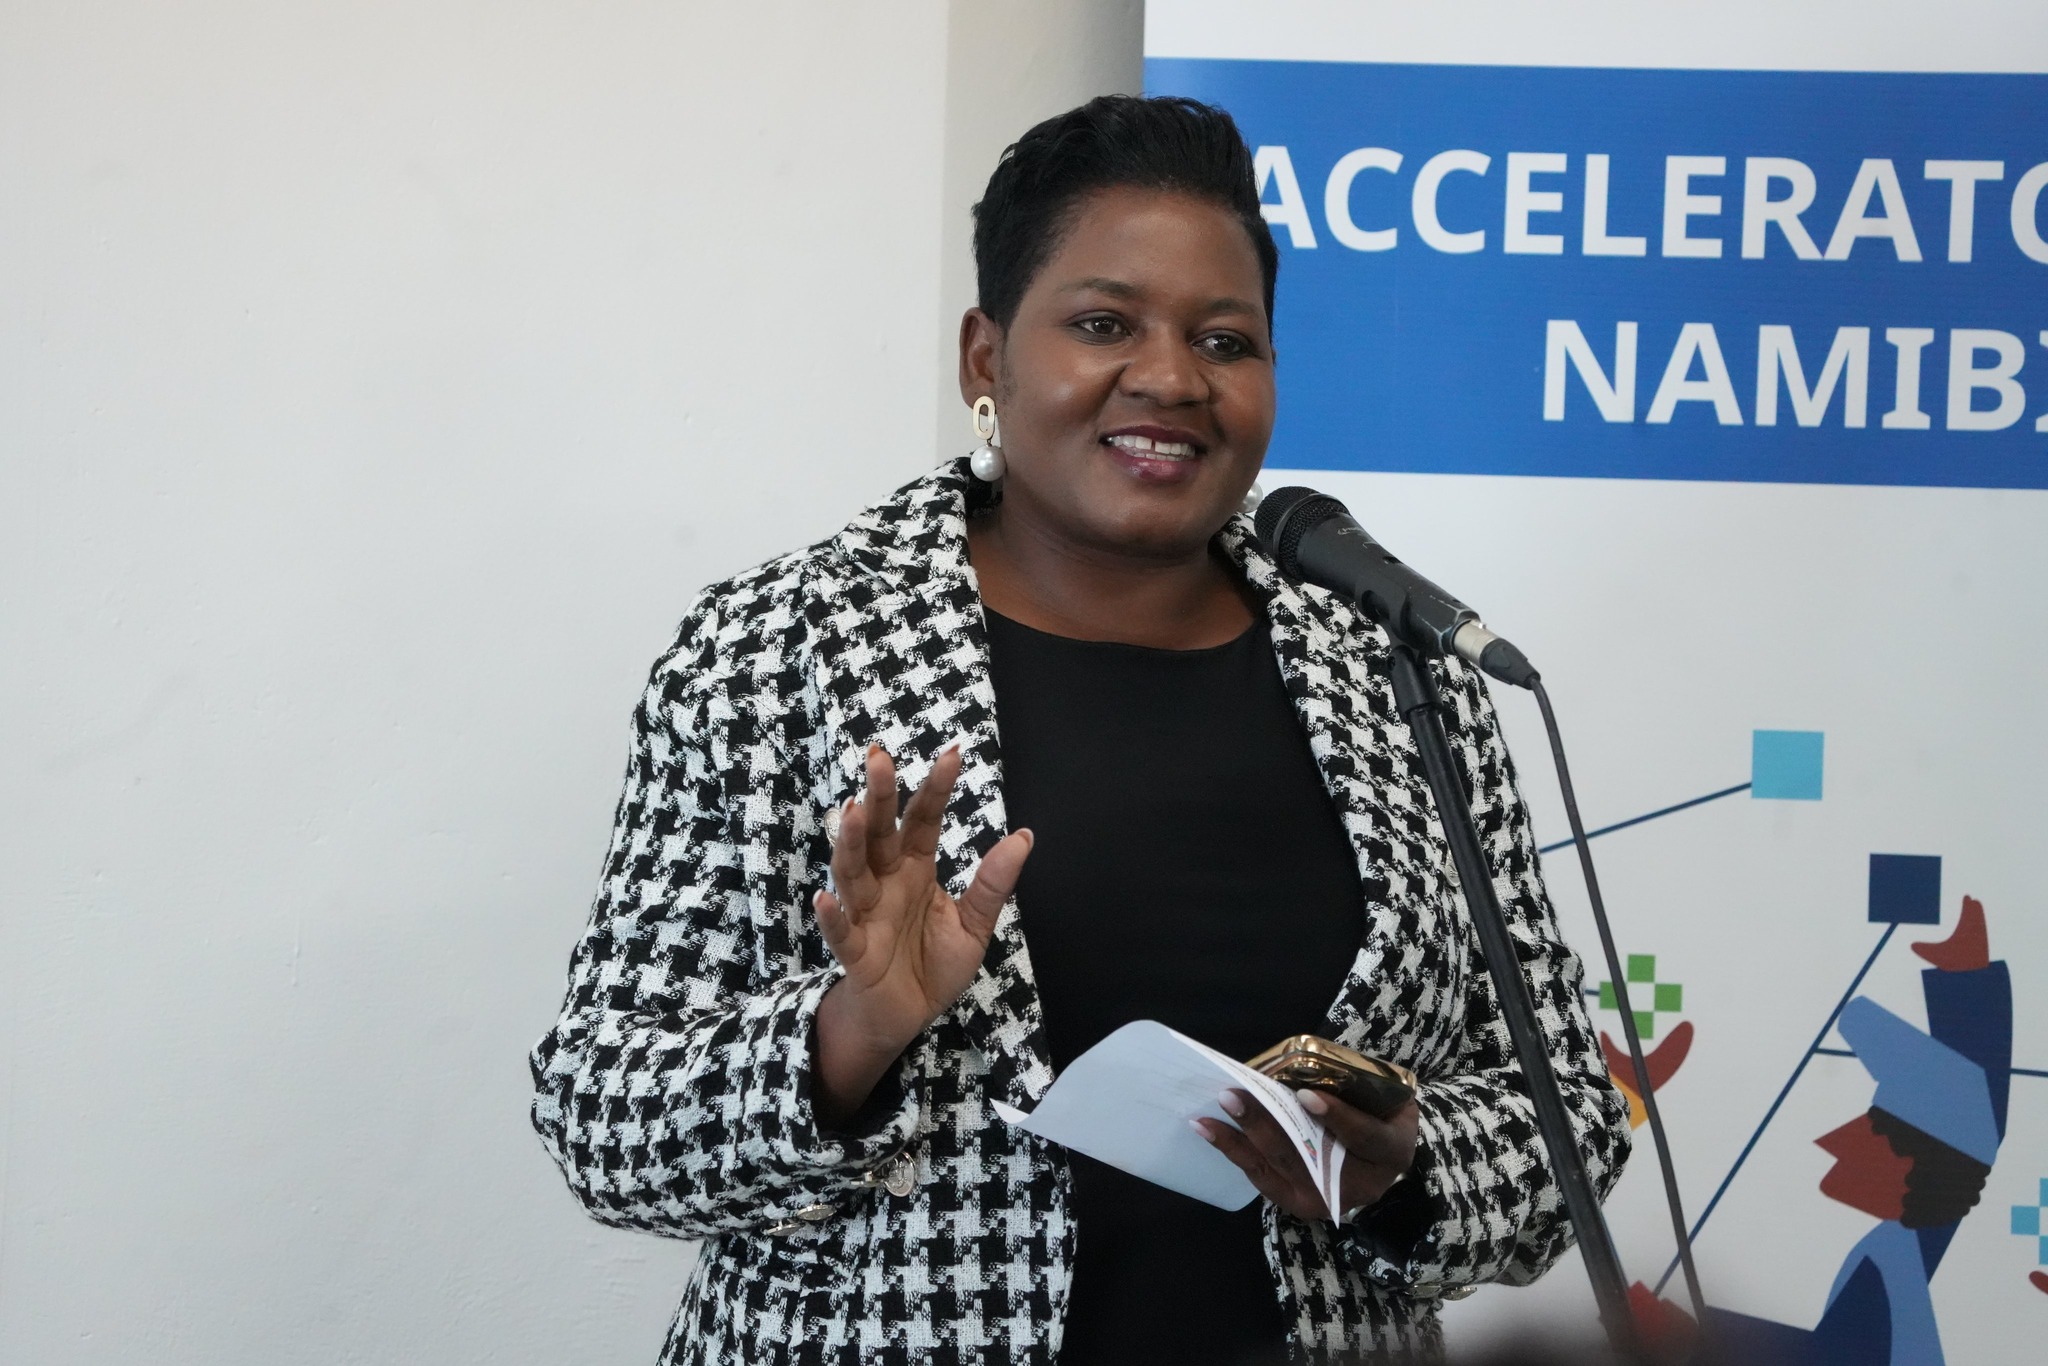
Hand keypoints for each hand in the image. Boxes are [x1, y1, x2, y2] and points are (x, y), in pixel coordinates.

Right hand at [811, 743, 1032, 1125]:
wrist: (908, 1016)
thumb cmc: (932, 964)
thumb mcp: (974, 924)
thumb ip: (992, 884)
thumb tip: (1024, 836)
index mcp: (915, 868)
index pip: (924, 820)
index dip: (936, 789)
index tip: (953, 754)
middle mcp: (886, 882)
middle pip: (880, 833)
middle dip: (880, 796)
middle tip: (879, 757)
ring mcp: (867, 914)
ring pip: (853, 873)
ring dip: (851, 844)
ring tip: (853, 813)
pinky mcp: (856, 953)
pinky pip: (841, 933)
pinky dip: (831, 917)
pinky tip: (824, 897)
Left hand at [1194, 1087, 1418, 1222]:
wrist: (1383, 1159)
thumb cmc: (1381, 1114)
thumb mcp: (1385, 1097)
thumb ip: (1353, 1087)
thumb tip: (1298, 1065)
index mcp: (1392, 1151)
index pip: (1364, 1136)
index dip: (1336, 1117)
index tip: (1305, 1095)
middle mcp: (1362, 1185)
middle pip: (1308, 1157)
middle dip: (1265, 1126)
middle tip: (1233, 1097)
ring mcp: (1329, 1201)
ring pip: (1279, 1170)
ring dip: (1239, 1142)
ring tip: (1208, 1118)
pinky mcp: (1302, 1206)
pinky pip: (1264, 1180)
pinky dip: (1236, 1154)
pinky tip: (1211, 1132)